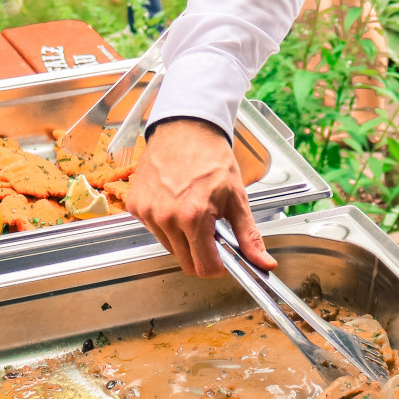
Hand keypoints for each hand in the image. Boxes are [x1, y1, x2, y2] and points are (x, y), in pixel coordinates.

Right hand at [128, 117, 275, 276]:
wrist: (186, 130)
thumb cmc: (212, 159)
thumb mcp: (237, 198)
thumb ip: (249, 236)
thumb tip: (264, 263)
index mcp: (193, 217)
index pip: (204, 268)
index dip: (218, 267)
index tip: (223, 257)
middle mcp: (166, 218)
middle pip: (185, 262)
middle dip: (202, 252)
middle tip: (211, 228)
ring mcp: (147, 212)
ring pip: (169, 248)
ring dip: (183, 239)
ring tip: (192, 211)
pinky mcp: (135, 206)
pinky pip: (153, 230)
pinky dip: (166, 225)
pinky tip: (174, 202)